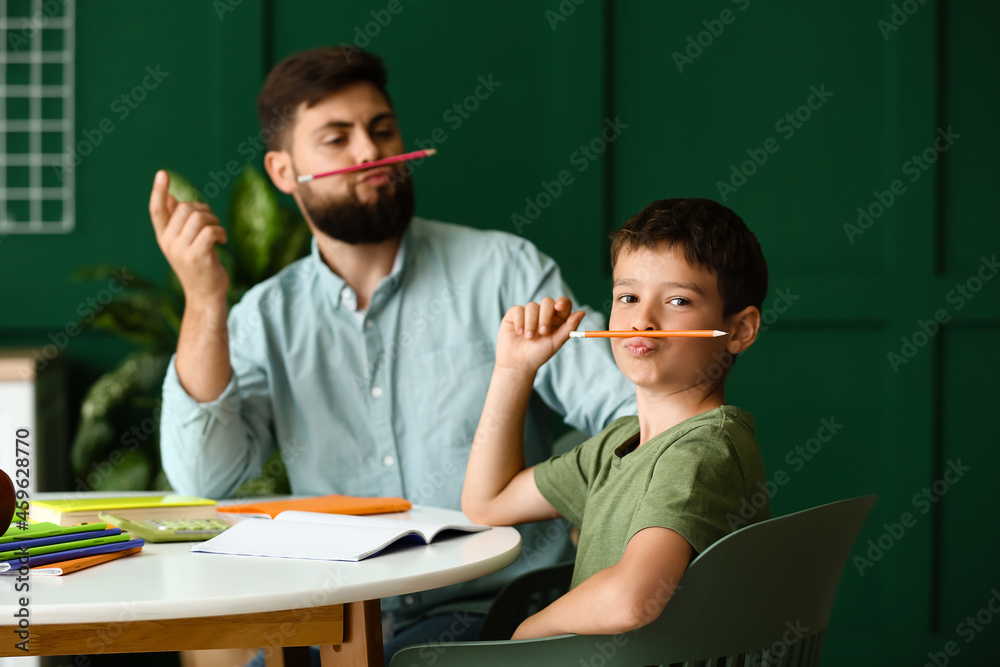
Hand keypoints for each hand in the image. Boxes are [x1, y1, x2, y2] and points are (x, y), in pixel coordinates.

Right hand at [148, 170, 228, 304]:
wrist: (205, 295)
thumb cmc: (198, 265)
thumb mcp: (184, 243)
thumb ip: (177, 221)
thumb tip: (171, 197)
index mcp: (163, 237)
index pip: (157, 210)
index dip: (159, 191)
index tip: (162, 173)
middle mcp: (168, 243)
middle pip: (185, 208)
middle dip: (204, 209)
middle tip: (213, 223)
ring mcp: (181, 250)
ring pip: (199, 217)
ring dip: (215, 220)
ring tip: (218, 232)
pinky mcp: (197, 257)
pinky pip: (211, 230)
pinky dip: (221, 232)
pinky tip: (223, 242)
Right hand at [496, 297, 584, 374]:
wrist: (518, 363)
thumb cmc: (538, 354)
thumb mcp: (555, 342)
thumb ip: (569, 327)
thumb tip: (582, 312)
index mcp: (557, 319)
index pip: (563, 304)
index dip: (562, 302)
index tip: (559, 307)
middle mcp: (543, 313)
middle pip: (547, 302)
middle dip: (545, 316)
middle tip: (543, 332)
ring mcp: (528, 313)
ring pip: (532, 306)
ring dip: (531, 323)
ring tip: (529, 338)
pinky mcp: (514, 314)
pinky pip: (518, 309)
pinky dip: (520, 321)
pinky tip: (519, 332)